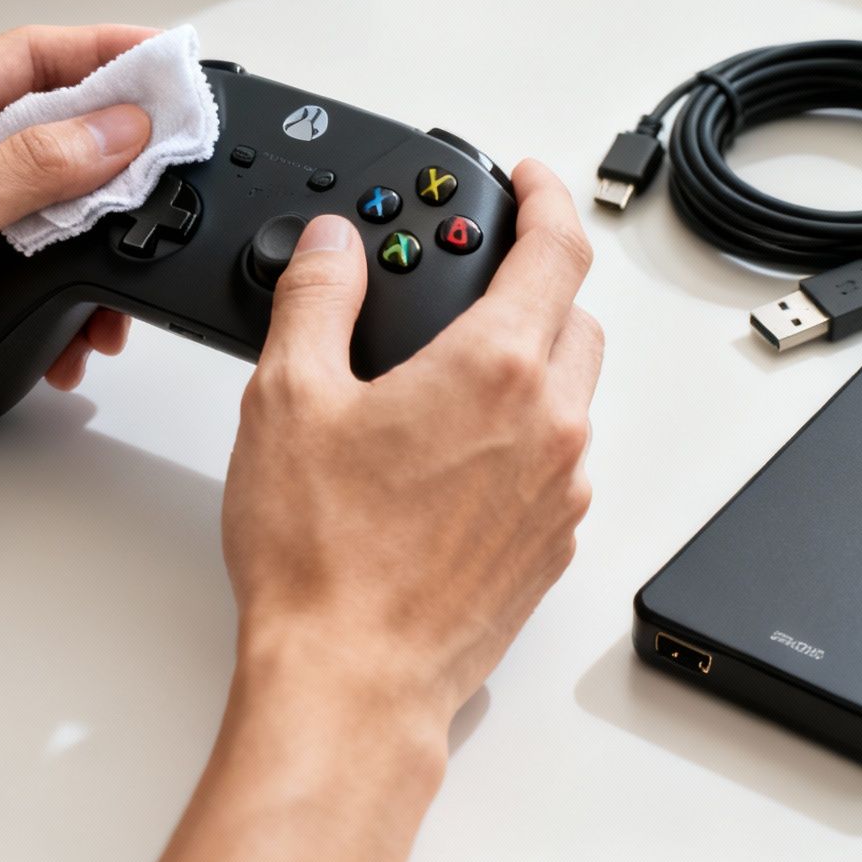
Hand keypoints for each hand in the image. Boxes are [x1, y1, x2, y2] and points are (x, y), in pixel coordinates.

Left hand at [0, 24, 157, 464]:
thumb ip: (32, 172)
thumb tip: (114, 129)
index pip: (29, 58)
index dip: (106, 53)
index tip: (170, 63)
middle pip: (43, 132)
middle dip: (113, 160)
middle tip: (173, 177)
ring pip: (36, 212)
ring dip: (85, 247)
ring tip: (116, 286)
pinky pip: (14, 274)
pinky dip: (52, 299)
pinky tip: (67, 335)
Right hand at [225, 159, 603, 723]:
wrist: (350, 682)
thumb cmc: (323, 558)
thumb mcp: (287, 398)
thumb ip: (316, 299)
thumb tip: (330, 246)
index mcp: (497, 368)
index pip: (557, 246)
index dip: (547, 195)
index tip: (528, 178)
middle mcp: (551, 425)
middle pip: (574, 316)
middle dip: (533, 282)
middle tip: (474, 278)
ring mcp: (561, 492)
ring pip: (571, 393)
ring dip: (529, 364)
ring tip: (446, 377)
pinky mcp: (551, 547)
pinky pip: (559, 463)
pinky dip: (524, 436)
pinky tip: (450, 460)